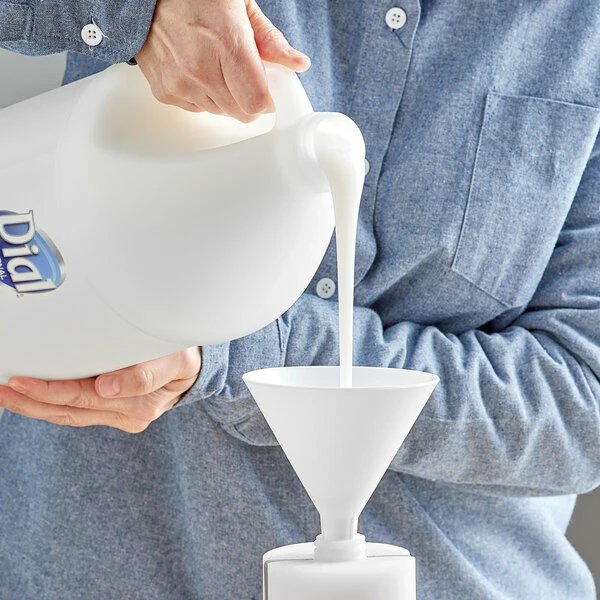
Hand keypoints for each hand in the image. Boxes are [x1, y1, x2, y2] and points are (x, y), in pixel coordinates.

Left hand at [0, 348, 200, 432]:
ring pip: (71, 416)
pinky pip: (79, 413)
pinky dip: (53, 406)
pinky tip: (34, 397)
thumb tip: (106, 387)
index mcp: (142, 403)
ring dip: (36, 406)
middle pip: (72, 411)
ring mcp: (121, 417)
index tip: (23, 380)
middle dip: (34, 401)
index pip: (86, 398)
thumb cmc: (183, 356)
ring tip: (8, 394)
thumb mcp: (176, 359)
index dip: (51, 391)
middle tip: (4, 387)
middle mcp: (129, 416)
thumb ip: (146, 373)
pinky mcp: (115, 414)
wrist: (196, 369)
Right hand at [136, 0, 310, 120]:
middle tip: (239, 70)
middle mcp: (200, 69)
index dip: (266, 99)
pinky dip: (202, 94)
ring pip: (220, 113)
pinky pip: (197, 109)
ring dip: (224, 96)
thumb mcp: (239, 5)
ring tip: (213, 63)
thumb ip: (271, 41)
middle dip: (246, 97)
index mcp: (226, 44)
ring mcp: (180, 83)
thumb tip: (298, 63)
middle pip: (241, 113)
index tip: (266, 87)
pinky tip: (194, 67)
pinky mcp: (165, 93)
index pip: (256, 103)